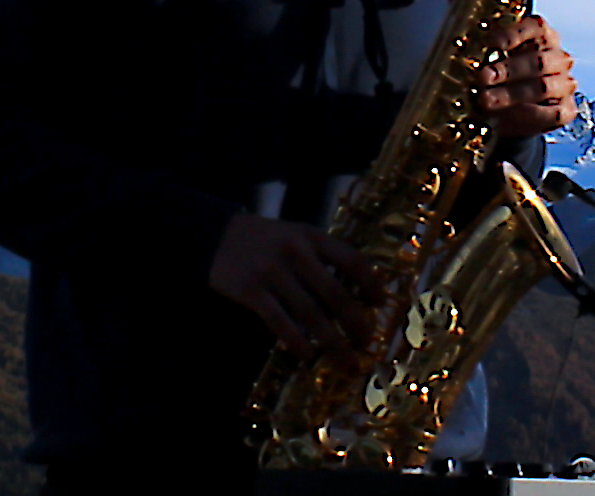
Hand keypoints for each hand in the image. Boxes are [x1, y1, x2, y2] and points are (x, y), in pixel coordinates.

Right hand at [208, 213, 382, 357]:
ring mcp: (272, 272)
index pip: (352, 260)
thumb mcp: (296, 235)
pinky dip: (297, 341)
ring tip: (346, 360)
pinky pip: (279, 322)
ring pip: (311, 313)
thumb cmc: (264, 239)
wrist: (214, 235)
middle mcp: (296, 253)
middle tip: (368, 341)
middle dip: (356, 322)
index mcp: (312, 236)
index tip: (380, 303)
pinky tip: (309, 356)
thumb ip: (322, 256)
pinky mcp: (251, 291)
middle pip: (335, 293)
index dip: (370, 283)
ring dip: (332, 341)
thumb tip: (356, 292)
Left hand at [475, 14, 578, 136]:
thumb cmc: (503, 66)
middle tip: (481, 76)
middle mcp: (557, 57)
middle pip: (538, 60)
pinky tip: (505, 119)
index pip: (534, 27)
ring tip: (484, 100)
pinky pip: (553, 113)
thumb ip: (474, 19)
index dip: (513, 34)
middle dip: (507, 69)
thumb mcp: (488, 44)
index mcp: (541, 34)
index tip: (491, 42)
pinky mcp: (566, 109)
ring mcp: (565, 83)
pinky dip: (528, 116)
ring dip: (511, 95)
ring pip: (542, 87)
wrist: (516, 105)